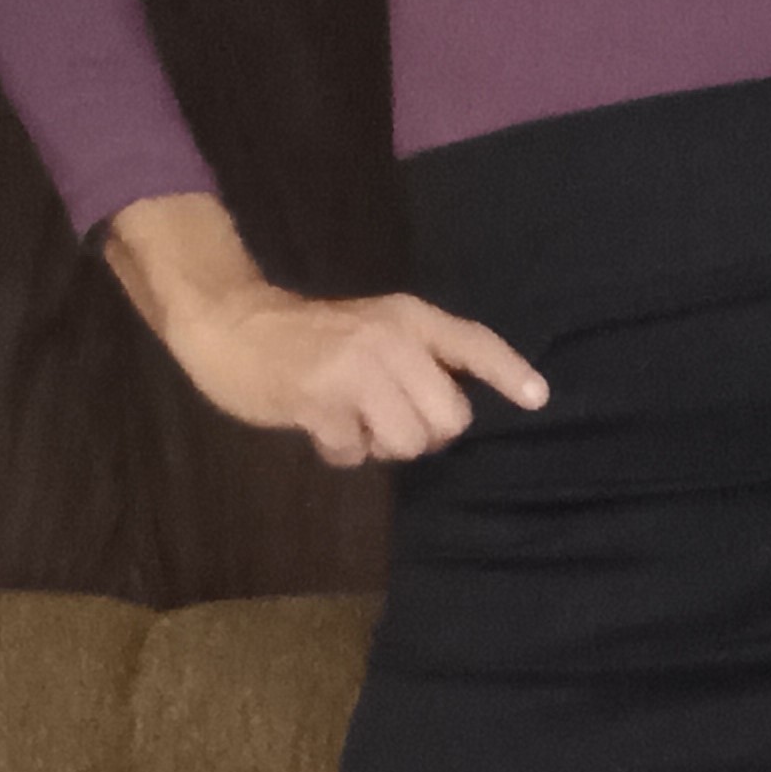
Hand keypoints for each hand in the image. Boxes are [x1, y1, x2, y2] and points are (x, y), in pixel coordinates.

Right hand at [170, 281, 549, 470]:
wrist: (232, 324)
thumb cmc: (308, 336)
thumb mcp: (371, 330)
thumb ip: (414, 359)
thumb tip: (454, 409)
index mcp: (407, 318)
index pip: (472, 342)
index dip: (508, 372)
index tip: (538, 398)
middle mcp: (391, 340)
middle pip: (449, 418)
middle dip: (423, 433)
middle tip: (384, 418)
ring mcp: (356, 369)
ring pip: (409, 442)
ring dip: (381, 445)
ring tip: (350, 420)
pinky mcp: (321, 400)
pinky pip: (356, 453)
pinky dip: (340, 451)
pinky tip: (319, 425)